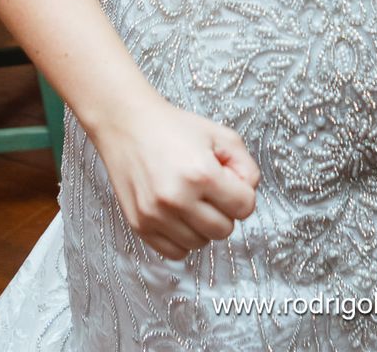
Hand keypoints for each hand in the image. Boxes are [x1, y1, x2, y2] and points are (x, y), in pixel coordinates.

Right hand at [90, 95, 258, 259]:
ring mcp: (155, 215)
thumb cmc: (175, 128)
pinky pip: (175, 252)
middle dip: (224, 211)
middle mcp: (177, 199)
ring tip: (191, 200)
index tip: (227, 181)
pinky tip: (178, 216)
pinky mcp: (139, 226)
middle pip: (224, 230)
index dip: (242, 194)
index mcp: (201, 175)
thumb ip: (247, 167)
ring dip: (202, 226)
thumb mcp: (221, 135)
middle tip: (210, 191)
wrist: (127, 125)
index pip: (245, 208)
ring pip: (200, 243)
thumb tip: (248, 195)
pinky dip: (182, 238)